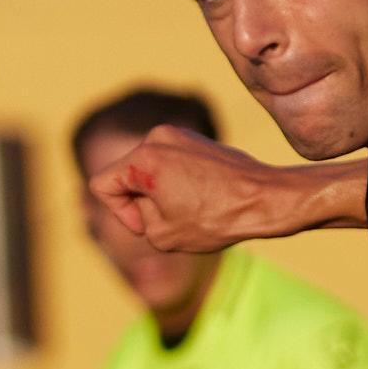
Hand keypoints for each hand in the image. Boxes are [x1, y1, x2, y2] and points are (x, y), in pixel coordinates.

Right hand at [89, 121, 285, 257]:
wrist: (264, 199)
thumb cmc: (214, 219)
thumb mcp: (160, 235)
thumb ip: (137, 216)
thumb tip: (141, 200)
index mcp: (143, 157)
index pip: (102, 186)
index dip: (119, 214)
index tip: (147, 225)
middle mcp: (157, 136)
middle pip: (125, 175)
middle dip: (138, 201)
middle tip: (168, 220)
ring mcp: (179, 134)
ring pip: (146, 169)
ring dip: (157, 193)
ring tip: (187, 209)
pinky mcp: (195, 138)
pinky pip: (168, 162)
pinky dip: (174, 182)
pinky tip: (199, 199)